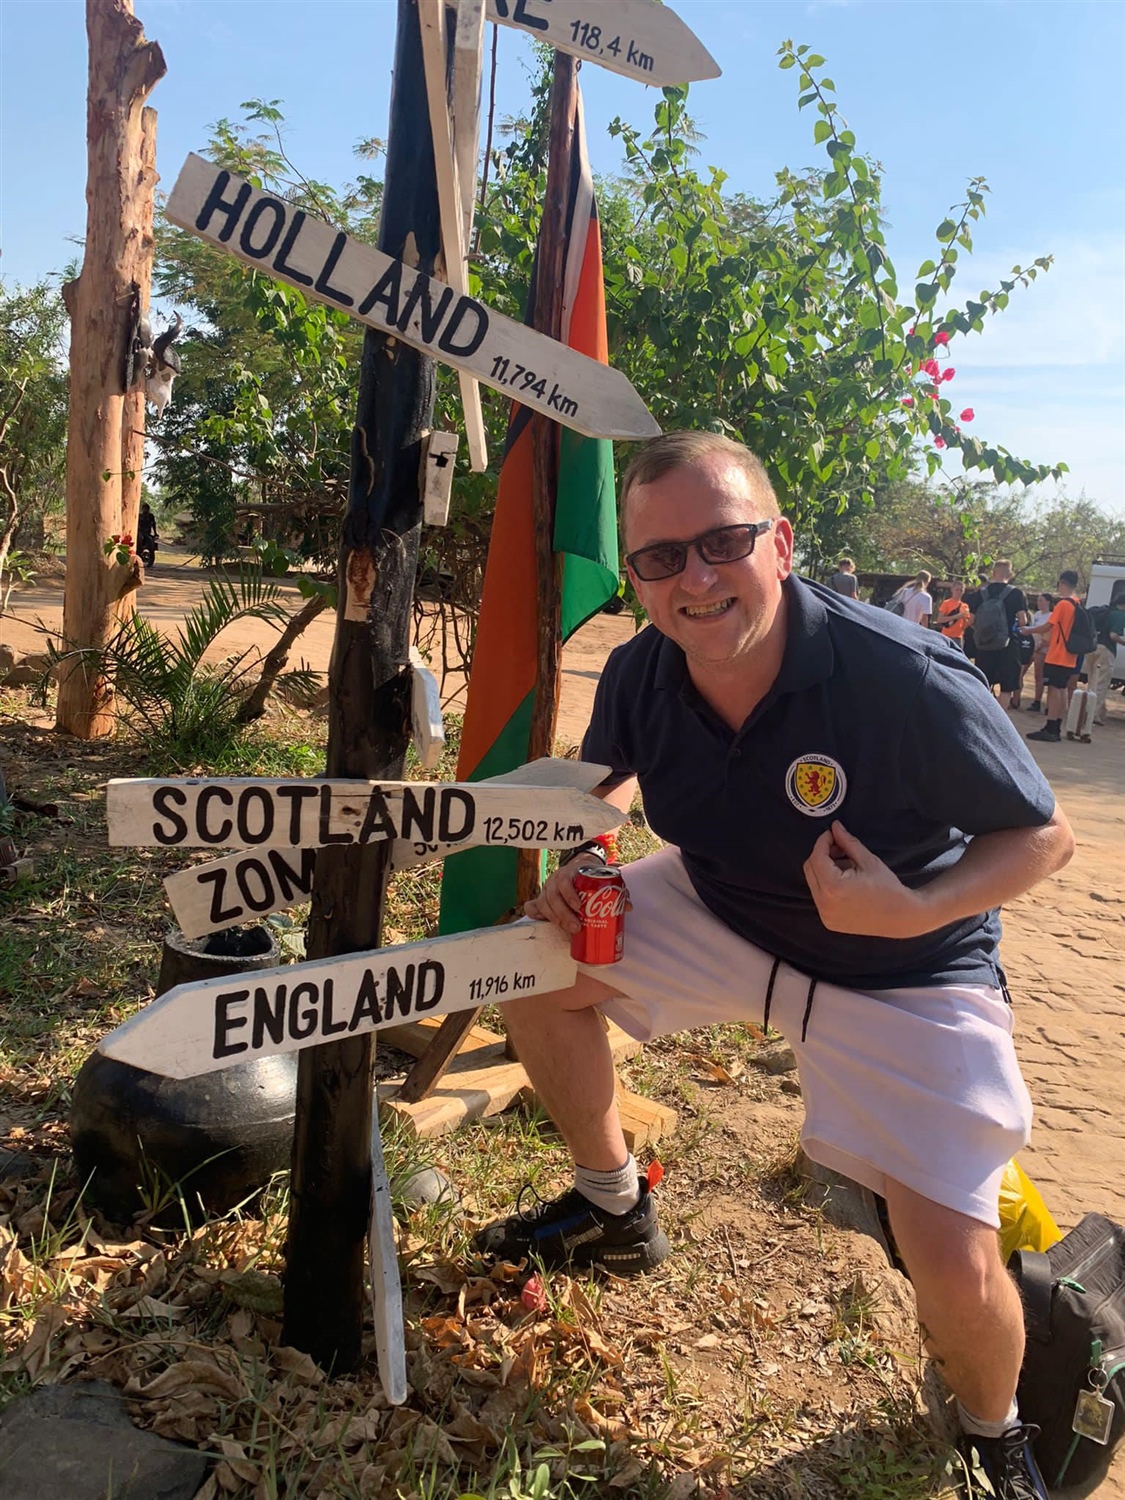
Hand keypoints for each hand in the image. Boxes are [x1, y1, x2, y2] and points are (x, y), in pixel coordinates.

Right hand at [523, 861, 631, 935]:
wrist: (579, 867)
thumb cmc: (592, 876)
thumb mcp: (604, 878)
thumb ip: (617, 890)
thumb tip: (628, 906)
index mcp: (570, 872)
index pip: (565, 881)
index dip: (569, 894)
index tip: (578, 907)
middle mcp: (555, 879)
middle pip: (553, 896)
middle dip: (563, 914)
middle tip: (576, 928)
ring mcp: (547, 889)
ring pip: (544, 903)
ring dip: (554, 918)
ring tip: (567, 930)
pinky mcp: (542, 898)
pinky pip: (532, 906)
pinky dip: (535, 914)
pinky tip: (541, 921)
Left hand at [803, 821, 927, 938]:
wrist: (900, 917)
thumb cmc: (888, 888)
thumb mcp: (868, 861)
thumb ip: (848, 842)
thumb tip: (835, 826)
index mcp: (833, 887)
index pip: (817, 857)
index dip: (823, 842)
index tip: (832, 834)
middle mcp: (824, 903)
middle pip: (810, 869)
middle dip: (822, 855)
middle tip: (839, 849)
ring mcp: (825, 914)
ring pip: (814, 882)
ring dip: (825, 870)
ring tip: (848, 867)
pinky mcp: (829, 921)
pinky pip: (820, 896)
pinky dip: (828, 885)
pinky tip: (846, 883)